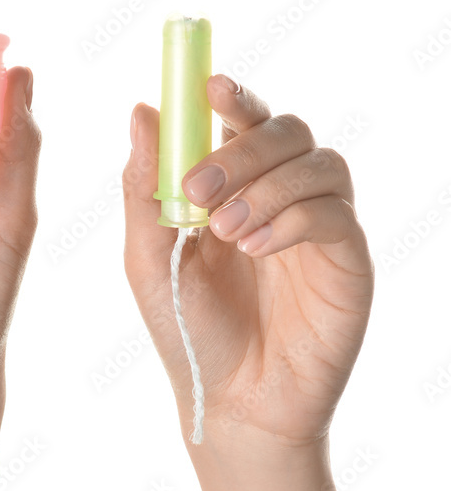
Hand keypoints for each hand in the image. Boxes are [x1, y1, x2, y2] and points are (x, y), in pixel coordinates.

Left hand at [123, 75, 373, 449]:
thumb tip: (141, 110)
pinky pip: (336, 213)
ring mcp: (320, 228)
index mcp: (235, 190)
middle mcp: (283, 199)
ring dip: (266, 186)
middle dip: (242, 149)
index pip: (244, 123)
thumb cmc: (189, 330)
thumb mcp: (149, 258)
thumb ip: (145, 189)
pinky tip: (256, 248)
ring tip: (224, 231)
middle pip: (287, 131)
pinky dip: (293, 218)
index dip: (232, 97)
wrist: (230, 403)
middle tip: (198, 188)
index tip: (207, 87)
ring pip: (319, 163)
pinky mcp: (348, 262)